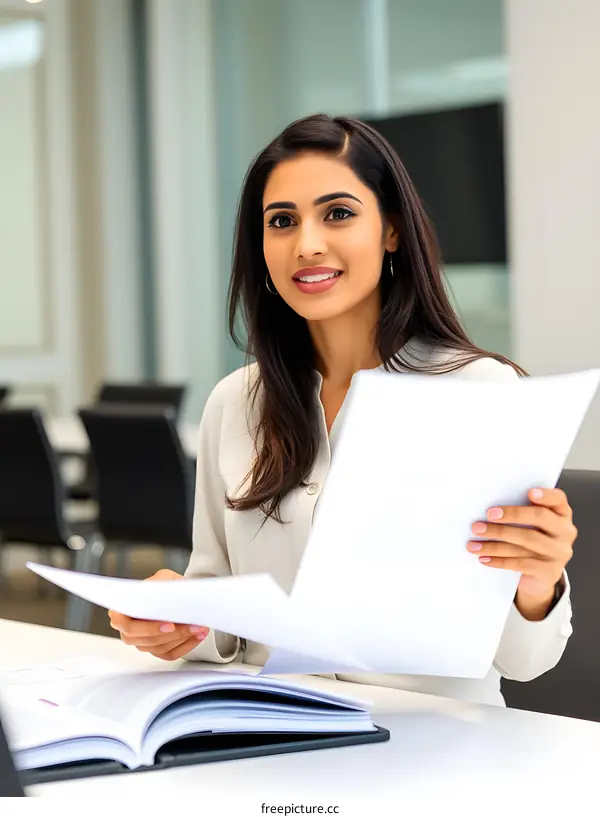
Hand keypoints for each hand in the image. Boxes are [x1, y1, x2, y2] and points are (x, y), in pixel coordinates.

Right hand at [108, 569, 209, 660]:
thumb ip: (162, 585)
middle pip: (146, 640)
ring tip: (200, 627)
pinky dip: (186, 645)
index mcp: (122, 609)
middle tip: (192, 626)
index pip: (126, 625)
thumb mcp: (163, 577)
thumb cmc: (165, 585)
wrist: (175, 592)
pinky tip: (198, 636)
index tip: (170, 624)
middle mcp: (128, 629)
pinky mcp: (156, 650)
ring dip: (182, 638)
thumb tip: (167, 598)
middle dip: (173, 634)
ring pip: (159, 648)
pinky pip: (169, 654)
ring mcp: (141, 642)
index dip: (148, 627)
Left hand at [467, 487, 576, 619]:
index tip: (529, 493)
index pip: (558, 499)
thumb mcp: (531, 525)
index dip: (546, 495)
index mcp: (561, 514)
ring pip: (524, 542)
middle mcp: (565, 532)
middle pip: (539, 517)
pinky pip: (520, 563)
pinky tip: (483, 558)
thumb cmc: (530, 541)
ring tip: (473, 543)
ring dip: (495, 542)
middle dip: (511, 515)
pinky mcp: (549, 572)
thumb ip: (520, 513)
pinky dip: (498, 560)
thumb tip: (489, 509)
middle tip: (488, 515)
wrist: (540, 576)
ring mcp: (559, 553)